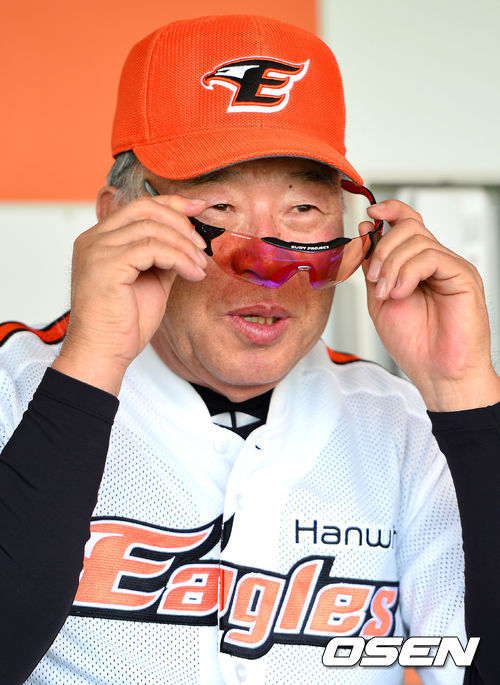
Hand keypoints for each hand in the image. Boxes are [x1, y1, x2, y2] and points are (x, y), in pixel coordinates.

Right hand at [53, 189, 207, 394]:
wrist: (104, 352)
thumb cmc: (124, 323)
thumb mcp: (151, 280)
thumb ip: (164, 256)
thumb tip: (188, 240)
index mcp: (100, 239)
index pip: (139, 206)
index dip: (172, 203)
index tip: (199, 208)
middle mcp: (94, 239)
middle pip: (145, 209)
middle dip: (181, 223)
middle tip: (201, 247)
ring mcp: (97, 250)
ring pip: (152, 228)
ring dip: (184, 246)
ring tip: (199, 266)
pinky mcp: (106, 264)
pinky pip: (152, 248)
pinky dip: (179, 259)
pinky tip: (192, 274)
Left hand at [362, 200, 499, 410]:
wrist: (437, 373)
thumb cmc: (414, 343)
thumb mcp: (379, 299)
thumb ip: (373, 267)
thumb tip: (365, 232)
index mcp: (417, 266)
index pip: (408, 223)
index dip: (390, 211)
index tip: (370, 214)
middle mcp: (436, 262)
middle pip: (408, 228)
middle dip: (382, 249)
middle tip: (374, 279)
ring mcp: (451, 268)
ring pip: (417, 240)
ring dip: (391, 265)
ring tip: (388, 293)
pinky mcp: (463, 277)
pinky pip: (431, 257)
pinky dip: (408, 273)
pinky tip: (402, 293)